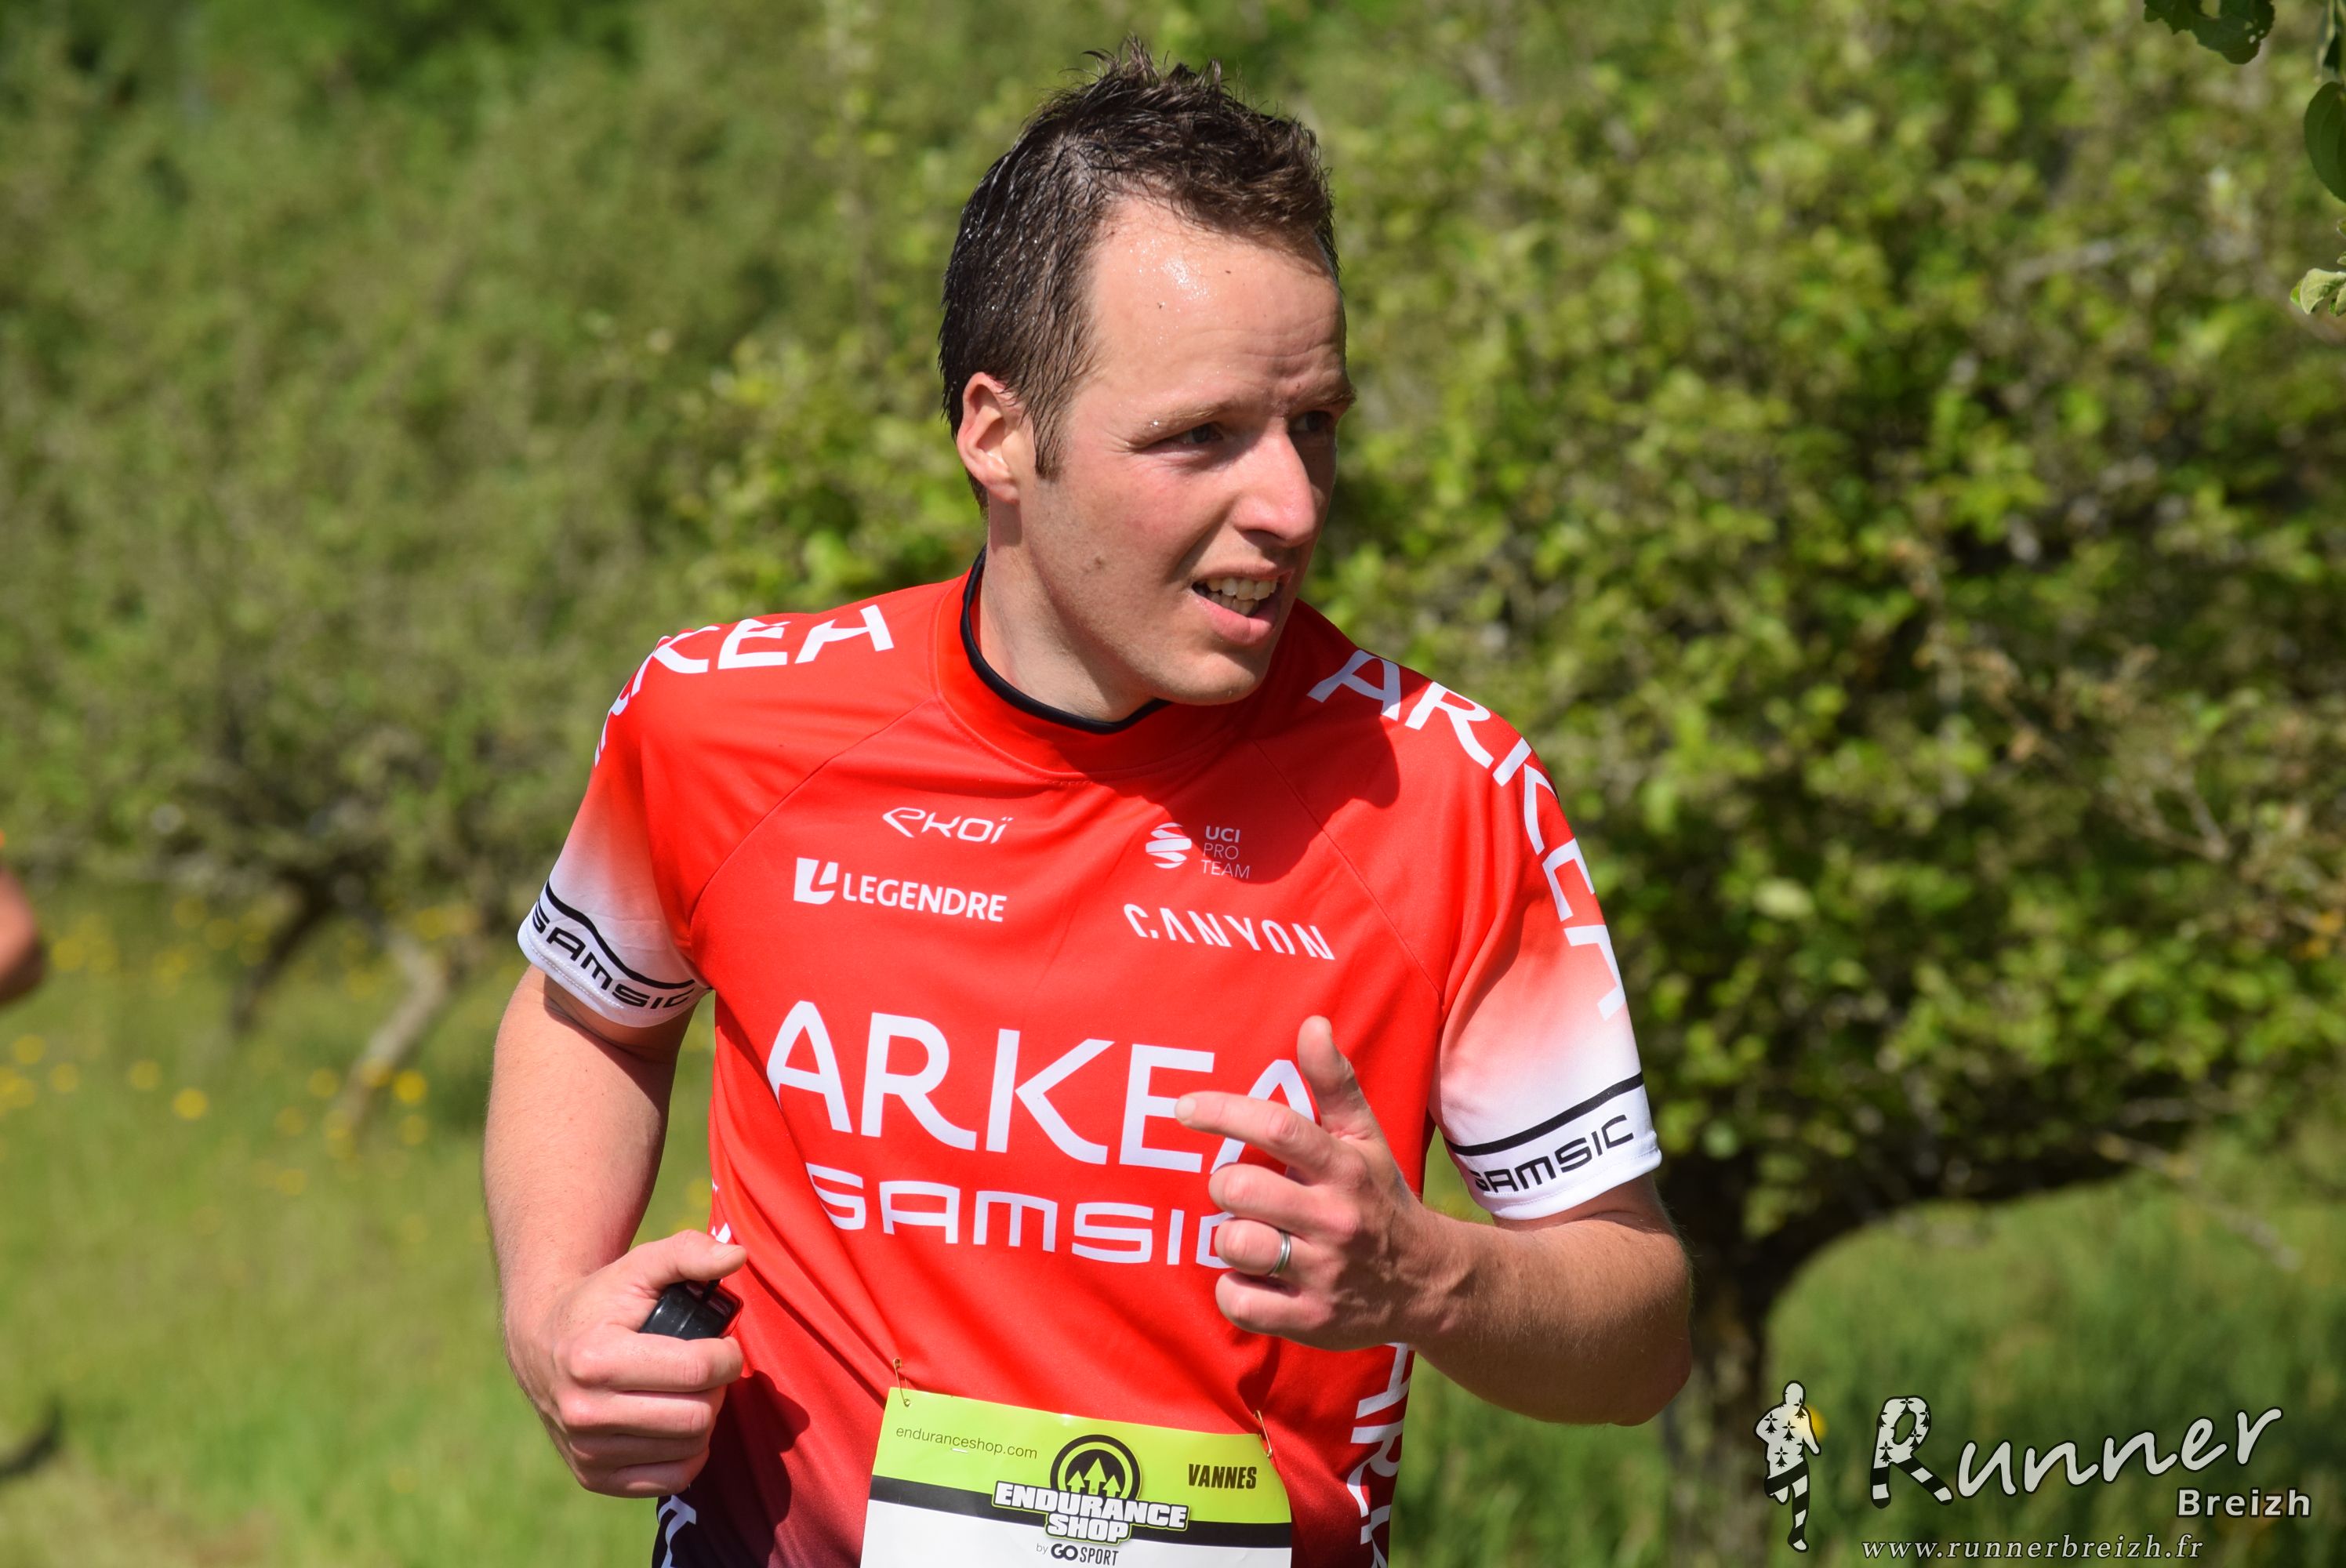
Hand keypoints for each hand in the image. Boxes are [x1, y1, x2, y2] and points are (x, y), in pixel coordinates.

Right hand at [506, 1229, 748, 1496]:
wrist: (540, 1343)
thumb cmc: (602, 1301)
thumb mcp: (639, 1266)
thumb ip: (689, 1253)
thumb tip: (737, 1256)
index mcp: (595, 1360)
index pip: (696, 1371)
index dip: (727, 1355)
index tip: (723, 1344)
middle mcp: (584, 1412)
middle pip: (696, 1416)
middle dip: (718, 1388)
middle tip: (709, 1369)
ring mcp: (586, 1451)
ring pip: (688, 1448)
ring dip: (705, 1417)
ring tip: (692, 1391)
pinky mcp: (593, 1476)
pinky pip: (671, 1480)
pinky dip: (689, 1453)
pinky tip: (680, 1423)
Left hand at [1174, 1016, 1459, 1350]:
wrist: (1429, 1283)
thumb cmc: (1378, 1197)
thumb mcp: (1364, 1138)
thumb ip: (1334, 1082)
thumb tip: (1312, 1024)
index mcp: (1345, 1167)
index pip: (1278, 1128)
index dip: (1223, 1112)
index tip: (1183, 1107)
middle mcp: (1336, 1219)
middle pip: (1242, 1190)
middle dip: (1224, 1186)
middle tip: (1238, 1193)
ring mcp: (1325, 1273)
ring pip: (1236, 1244)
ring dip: (1228, 1238)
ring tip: (1250, 1234)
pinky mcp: (1313, 1320)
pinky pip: (1240, 1302)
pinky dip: (1233, 1289)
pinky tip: (1253, 1277)